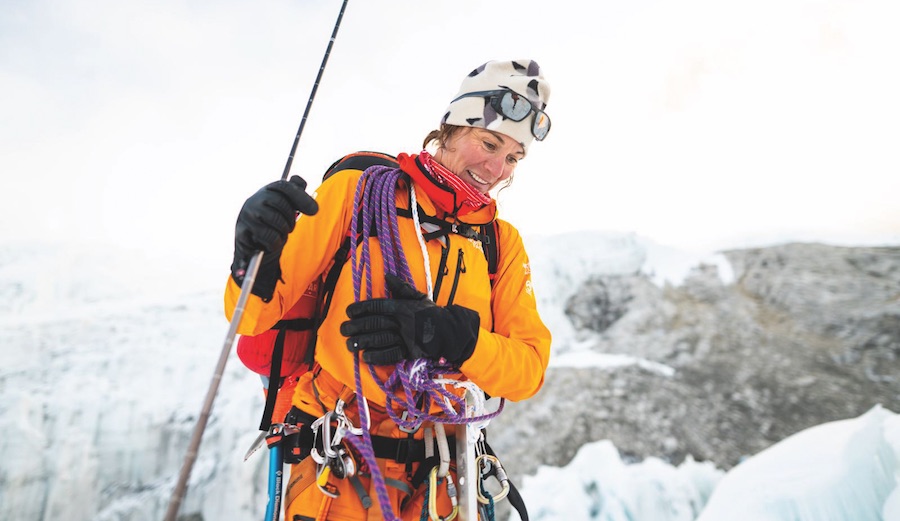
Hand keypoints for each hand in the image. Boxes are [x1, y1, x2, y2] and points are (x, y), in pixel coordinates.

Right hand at [231, 175, 318, 299]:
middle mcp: (254, 200)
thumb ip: (297, 193)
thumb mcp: (287, 206)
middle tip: (289, 227)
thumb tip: (304, 187)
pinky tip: (269, 243)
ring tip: (278, 234)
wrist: (253, 244)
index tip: (314, 210)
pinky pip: (268, 237)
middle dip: (291, 219)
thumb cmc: (273, 221)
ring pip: (277, 221)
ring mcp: (247, 215)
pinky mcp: (242, 231)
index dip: (300, 196)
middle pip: (282, 204)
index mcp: (267, 191)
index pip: (284, 186)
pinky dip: (274, 243)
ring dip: (283, 232)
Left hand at [340, 274, 479, 365]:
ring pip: (379, 339)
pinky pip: (390, 355)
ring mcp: (406, 338)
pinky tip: (365, 357)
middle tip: (343, 329)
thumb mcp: (419, 297)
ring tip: (349, 344)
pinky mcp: (410, 352)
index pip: (378, 305)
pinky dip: (377, 356)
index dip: (361, 308)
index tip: (349, 312)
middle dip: (356, 326)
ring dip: (362, 342)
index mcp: (403, 306)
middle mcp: (403, 321)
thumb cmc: (432, 314)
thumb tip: (388, 276)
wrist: (450, 332)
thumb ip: (402, 288)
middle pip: (375, 323)